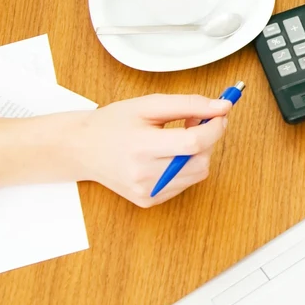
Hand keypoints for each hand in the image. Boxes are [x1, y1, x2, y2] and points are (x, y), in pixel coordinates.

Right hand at [0, 94, 234, 206]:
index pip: (194, 143)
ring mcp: (146, 191)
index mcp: (140, 147)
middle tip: (194, 123)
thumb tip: (223, 106)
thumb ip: (188, 104)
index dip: (214, 127)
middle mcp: (142, 174)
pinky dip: (186, 167)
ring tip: (177, 139)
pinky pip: (185, 184)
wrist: (82, 149)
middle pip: (200, 161)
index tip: (219, 114)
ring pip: (197, 174)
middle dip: (208, 140)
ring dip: (198, 154)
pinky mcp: (148, 201)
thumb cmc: (113, 124)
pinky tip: (167, 155)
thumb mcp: (148, 104)